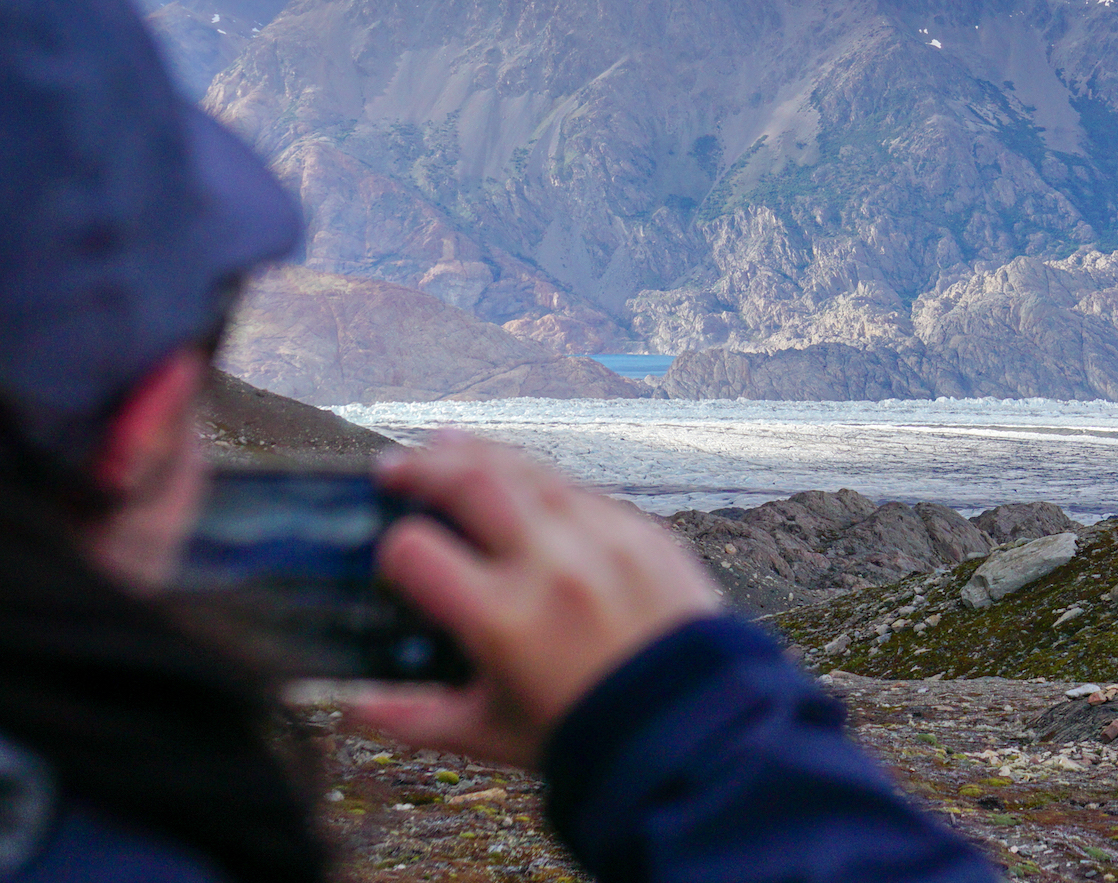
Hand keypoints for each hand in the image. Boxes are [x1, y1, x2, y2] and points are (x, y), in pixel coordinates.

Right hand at [347, 432, 720, 764]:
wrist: (696, 732)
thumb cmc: (589, 736)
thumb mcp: (493, 734)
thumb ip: (417, 717)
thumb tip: (354, 706)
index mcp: (504, 619)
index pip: (416, 552)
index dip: (394, 549)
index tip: (392, 553)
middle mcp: (553, 567)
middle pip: (472, 482)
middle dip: (423, 468)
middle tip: (395, 469)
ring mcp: (606, 542)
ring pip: (531, 471)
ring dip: (481, 455)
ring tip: (446, 448)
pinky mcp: (647, 534)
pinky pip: (585, 492)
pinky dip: (545, 483)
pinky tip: (525, 483)